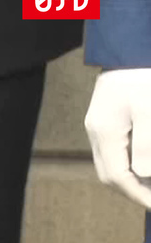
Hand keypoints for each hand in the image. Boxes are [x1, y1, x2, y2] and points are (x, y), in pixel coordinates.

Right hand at [84, 68, 150, 207]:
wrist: (133, 47)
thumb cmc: (144, 74)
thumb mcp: (150, 108)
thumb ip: (147, 145)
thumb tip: (144, 175)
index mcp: (105, 131)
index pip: (118, 176)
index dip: (140, 195)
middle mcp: (96, 132)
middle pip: (108, 175)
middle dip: (133, 191)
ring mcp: (98, 125)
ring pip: (110, 164)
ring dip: (130, 178)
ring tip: (150, 183)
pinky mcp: (106, 119)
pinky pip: (114, 151)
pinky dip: (129, 163)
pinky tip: (144, 163)